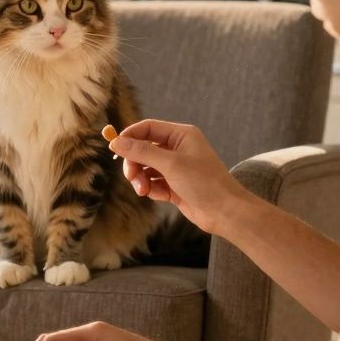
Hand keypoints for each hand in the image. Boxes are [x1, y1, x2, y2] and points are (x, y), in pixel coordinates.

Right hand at [110, 119, 249, 234]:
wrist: (224, 212)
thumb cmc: (204, 182)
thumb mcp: (170, 164)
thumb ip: (142, 151)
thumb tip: (116, 142)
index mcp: (181, 135)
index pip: (147, 128)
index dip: (130, 136)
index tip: (115, 148)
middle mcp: (178, 148)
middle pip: (143, 148)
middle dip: (134, 163)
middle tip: (131, 177)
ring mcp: (176, 168)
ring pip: (146, 168)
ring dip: (140, 179)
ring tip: (143, 191)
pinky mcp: (174, 185)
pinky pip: (152, 183)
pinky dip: (151, 189)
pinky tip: (158, 196)